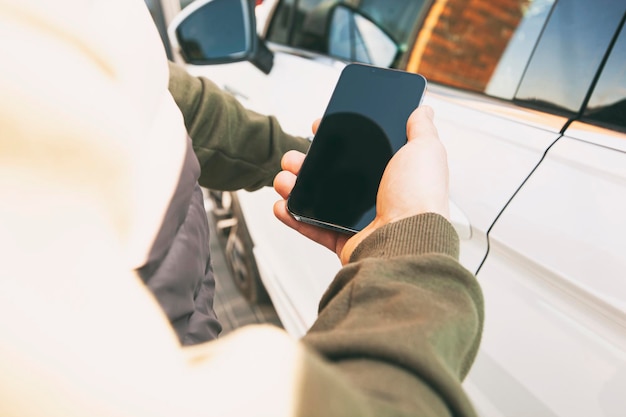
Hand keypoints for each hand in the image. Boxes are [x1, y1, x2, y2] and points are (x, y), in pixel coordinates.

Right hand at [273, 105, 448, 263]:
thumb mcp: (425, 150)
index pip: (358, 153)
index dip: (338, 140)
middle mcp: (375, 196)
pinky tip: (282, 205)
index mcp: (393, 174)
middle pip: (332, 175)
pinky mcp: (343, 239)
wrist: (408, 240)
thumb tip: (423, 110)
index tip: (320, 130)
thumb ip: (421, 129)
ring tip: (284, 179)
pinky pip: (312, 227)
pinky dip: (293, 217)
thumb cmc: (420, 198)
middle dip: (307, 163)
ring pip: (317, 200)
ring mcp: (357, 220)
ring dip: (295, 187)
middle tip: (295, 157)